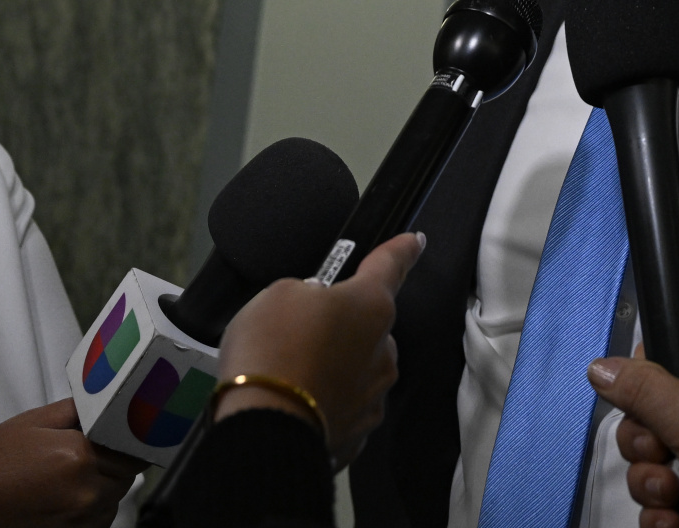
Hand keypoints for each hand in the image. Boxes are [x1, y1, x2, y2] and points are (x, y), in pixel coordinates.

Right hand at [0, 398, 143, 526]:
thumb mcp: (37, 422)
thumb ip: (81, 409)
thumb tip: (111, 402)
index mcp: (80, 457)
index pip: (134, 448)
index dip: (134, 439)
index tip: (135, 432)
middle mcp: (85, 493)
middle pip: (127, 474)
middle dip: (118, 460)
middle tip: (97, 451)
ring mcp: (77, 521)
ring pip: (115, 499)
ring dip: (108, 486)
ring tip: (81, 474)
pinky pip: (99, 521)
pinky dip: (95, 509)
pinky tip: (75, 495)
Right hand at [216, 231, 424, 468]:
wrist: (262, 429)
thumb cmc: (272, 348)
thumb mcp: (279, 295)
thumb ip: (307, 295)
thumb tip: (316, 311)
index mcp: (371, 304)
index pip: (391, 265)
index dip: (402, 250)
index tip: (417, 241)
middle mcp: (384, 350)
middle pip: (371, 328)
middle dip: (347, 329)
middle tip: (303, 338)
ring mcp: (375, 397)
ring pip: (361, 371)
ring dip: (337, 371)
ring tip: (294, 380)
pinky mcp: (358, 436)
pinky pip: (345, 410)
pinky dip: (326, 408)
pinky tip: (298, 411)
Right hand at [588, 318, 678, 527]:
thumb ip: (644, 390)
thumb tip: (601, 366)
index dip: (652, 360)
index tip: (640, 389)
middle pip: (654, 407)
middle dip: (644, 440)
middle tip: (659, 452)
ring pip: (656, 455)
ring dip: (651, 481)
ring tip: (671, 496)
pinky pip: (668, 493)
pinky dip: (664, 510)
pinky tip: (674, 520)